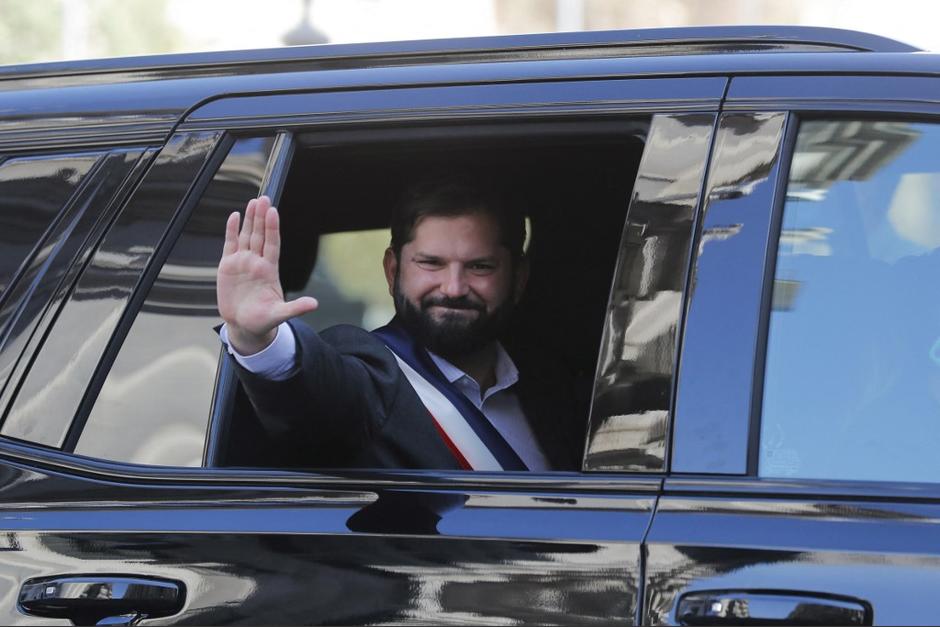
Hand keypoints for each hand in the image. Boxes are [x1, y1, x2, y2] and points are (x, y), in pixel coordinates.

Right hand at [217, 196, 317, 353]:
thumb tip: (314, 304)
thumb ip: (295, 308)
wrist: (244, 326)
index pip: (272, 244)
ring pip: (247, 236)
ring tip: (253, 202)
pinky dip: (231, 230)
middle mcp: (257, 262)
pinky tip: (234, 216)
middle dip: (261, 217)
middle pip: (260, 235)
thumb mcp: (280, 314)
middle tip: (264, 198)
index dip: (272, 228)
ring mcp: (243, 262)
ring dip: (250, 219)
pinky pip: (230, 244)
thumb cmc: (263, 320)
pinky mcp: (228, 266)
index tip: (274, 212)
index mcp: (269, 270)